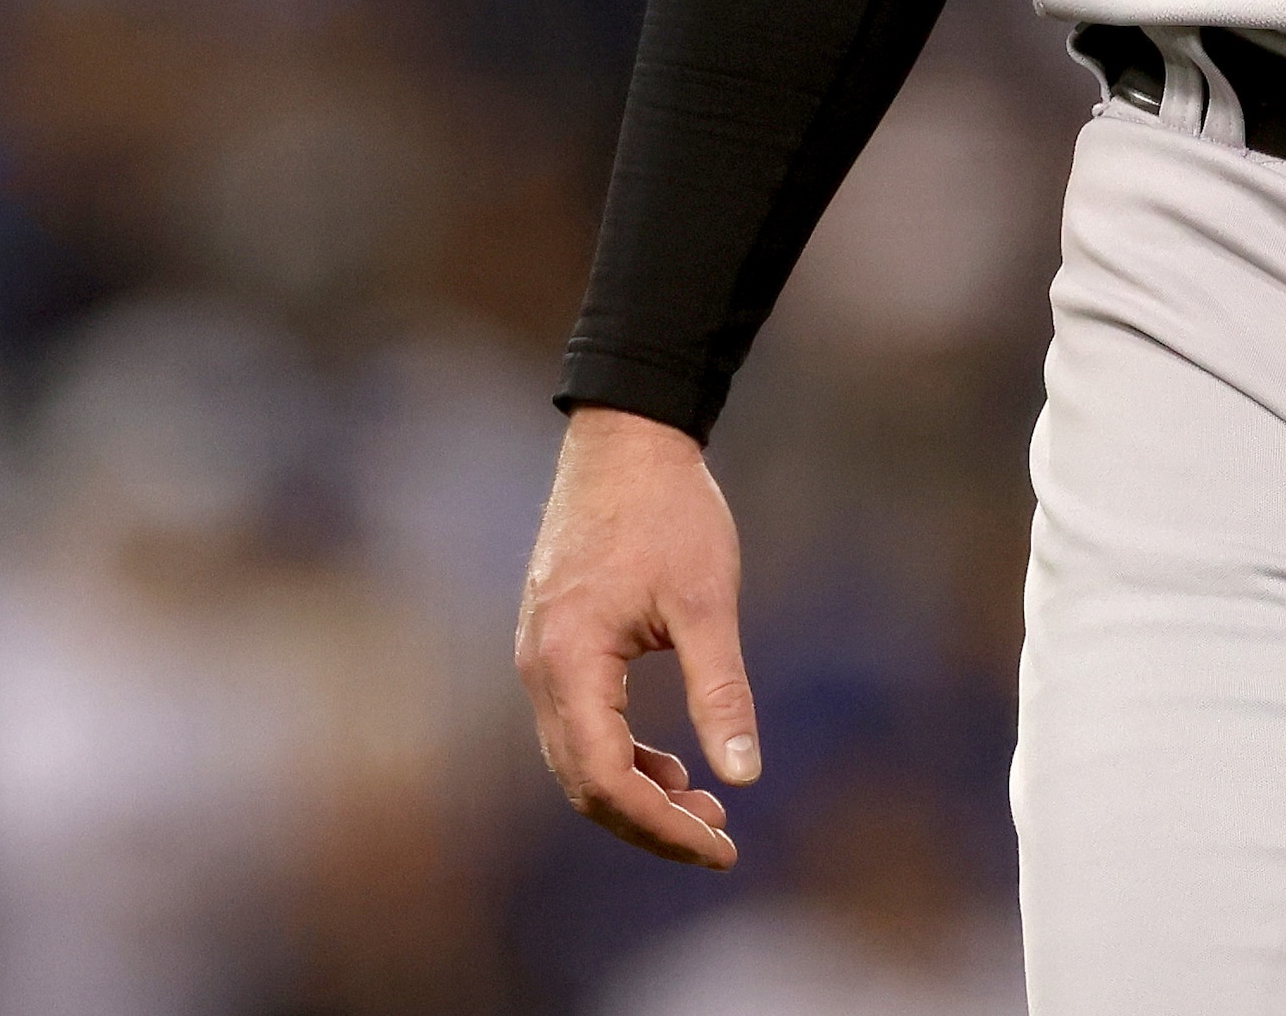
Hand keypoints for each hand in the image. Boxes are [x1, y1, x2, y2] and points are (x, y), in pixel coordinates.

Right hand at [514, 409, 757, 868]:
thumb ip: (722, 691)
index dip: (662, 827)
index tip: (722, 846)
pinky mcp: (553, 644)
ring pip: (577, 759)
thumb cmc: (671, 512)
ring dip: (637, 793)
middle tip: (721, 840)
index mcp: (571, 662)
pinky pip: (578, 725)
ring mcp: (539, 656)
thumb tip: (746, 776)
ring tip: (706, 808)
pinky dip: (622, 755)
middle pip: (583, 783)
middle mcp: (540, 669)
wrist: (628, 439)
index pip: (606, 778)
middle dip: (651, 824)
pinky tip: (672, 764)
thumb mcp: (707, 602)